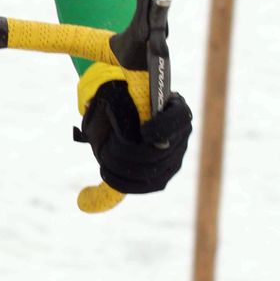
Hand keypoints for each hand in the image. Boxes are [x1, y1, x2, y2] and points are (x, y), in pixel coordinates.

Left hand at [74, 79, 191, 194]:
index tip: (142, 130)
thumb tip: (99, 108)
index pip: (180, 117)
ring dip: (123, 168)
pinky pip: (149, 185)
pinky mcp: (164, 175)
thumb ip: (116, 101)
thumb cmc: (120, 103)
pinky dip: (126, 182)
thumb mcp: (117, 95)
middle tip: (106, 147)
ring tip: (103, 159)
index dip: (163, 127)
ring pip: (154, 172)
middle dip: (129, 153)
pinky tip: (106, 173)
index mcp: (175, 107)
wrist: (120, 119)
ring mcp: (175, 157)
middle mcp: (181, 134)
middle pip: (162, 152)